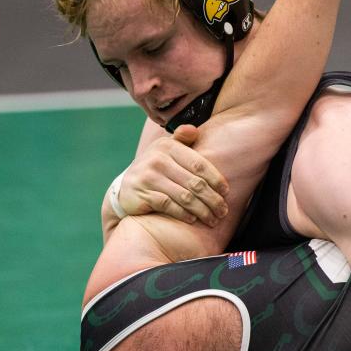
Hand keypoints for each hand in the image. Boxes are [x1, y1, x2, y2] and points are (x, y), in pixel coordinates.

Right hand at [112, 125, 228, 224]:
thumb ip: (182, 139)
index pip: (200, 165)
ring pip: (185, 197)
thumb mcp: (166, 149)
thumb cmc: (155, 168)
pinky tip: (192, 219)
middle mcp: (158, 159)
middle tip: (222, 211)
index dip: (216, 180)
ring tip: (212, 219)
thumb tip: (193, 131)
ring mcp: (148, 177)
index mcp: (168, 146)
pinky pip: (169, 205)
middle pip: (195, 183)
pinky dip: (183, 214)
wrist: (125, 186)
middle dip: (213, 199)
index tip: (226, 192)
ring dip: (202, 211)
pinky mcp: (142, 194)